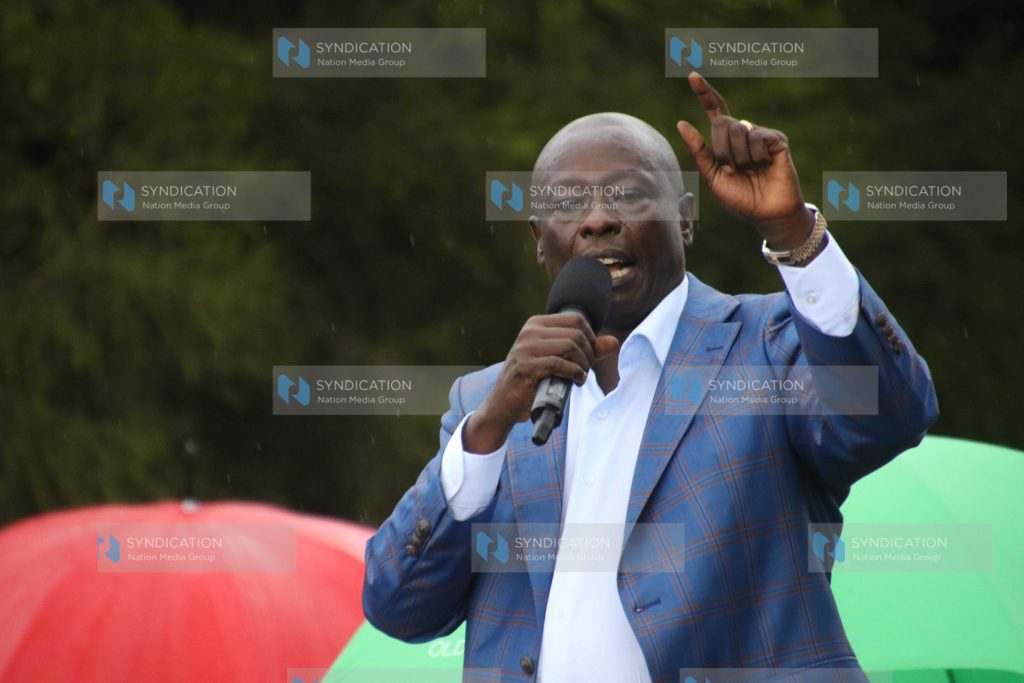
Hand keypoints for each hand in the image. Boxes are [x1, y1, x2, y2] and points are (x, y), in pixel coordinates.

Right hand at [463, 314, 618, 452]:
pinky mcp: (526, 366)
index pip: (576, 319)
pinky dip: (574, 373)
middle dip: (588, 353)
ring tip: (581, 376)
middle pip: (576, 334)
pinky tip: (576, 381)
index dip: (590, 337)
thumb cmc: (532, 379)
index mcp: (536, 324)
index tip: (589, 355)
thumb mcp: (559, 358)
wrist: (504, 403)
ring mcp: (525, 348)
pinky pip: (560, 364)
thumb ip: (586, 349)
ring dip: (582, 364)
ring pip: (570, 346)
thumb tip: (614, 342)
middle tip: (586, 369)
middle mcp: (529, 332)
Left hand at [676, 72, 813, 248]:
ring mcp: (760, 134)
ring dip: (739, 157)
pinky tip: (765, 166)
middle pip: (722, 123)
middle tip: (732, 170)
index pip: (715, 110)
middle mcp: (743, 132)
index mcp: (725, 141)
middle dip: (721, 150)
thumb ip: (698, 151)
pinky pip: (757, 137)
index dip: (704, 93)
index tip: (692, 75)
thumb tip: (681, 123)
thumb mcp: (712, 176)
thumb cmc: (739, 198)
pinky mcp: (777, 139)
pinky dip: (757, 156)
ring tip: (751, 170)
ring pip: (739, 130)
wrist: (766, 213)